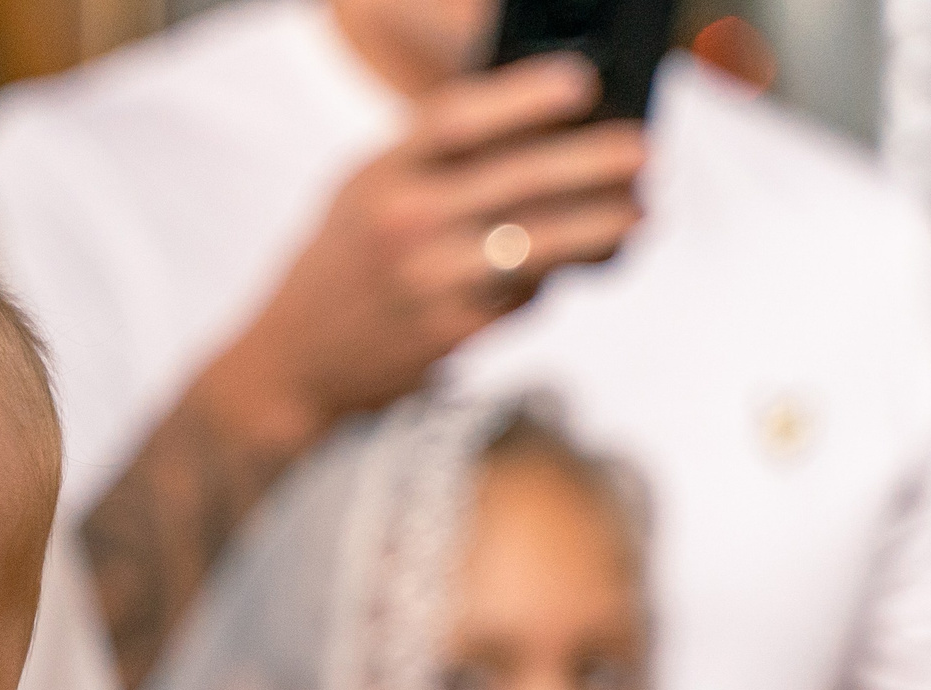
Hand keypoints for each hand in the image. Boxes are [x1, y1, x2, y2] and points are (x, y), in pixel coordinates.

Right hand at [81, 53, 646, 689]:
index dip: (526, 95)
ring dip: (601, 228)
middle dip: (593, 164)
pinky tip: (572, 270)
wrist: (289, 366)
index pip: (460, 119)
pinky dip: (551, 283)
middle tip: (641, 152)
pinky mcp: (451, 333)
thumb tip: (532, 128)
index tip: (582, 82)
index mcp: (378, 174)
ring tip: (637, 216)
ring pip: (539, 245)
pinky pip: (523, 297)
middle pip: (519, 178)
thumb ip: (426, 160)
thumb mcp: (359, 194)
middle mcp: (402, 223)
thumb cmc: (336, 270)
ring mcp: (429, 281)